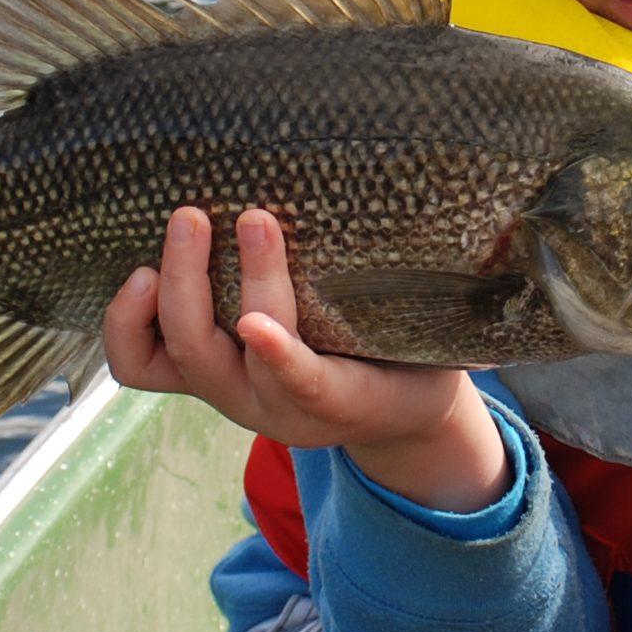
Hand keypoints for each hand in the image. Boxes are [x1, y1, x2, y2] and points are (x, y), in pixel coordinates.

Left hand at [103, 206, 508, 510]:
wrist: (391, 416)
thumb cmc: (415, 356)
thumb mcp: (440, 340)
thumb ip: (441, 300)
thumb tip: (502, 228)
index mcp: (341, 401)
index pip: (304, 385)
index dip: (278, 359)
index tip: (262, 324)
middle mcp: (272, 408)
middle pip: (220, 356)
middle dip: (222, 283)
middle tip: (246, 215)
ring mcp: (228, 394)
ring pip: (173, 359)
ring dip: (166, 293)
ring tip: (182, 227)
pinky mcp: (200, 377)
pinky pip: (143, 364)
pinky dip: (130, 322)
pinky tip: (140, 271)